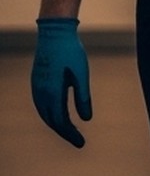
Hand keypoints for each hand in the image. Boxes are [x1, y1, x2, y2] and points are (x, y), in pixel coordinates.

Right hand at [31, 17, 90, 147]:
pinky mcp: (37, 82)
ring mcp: (36, 87)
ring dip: (56, 124)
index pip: (60, 121)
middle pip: (51, 120)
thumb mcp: (81, 74)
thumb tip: (87, 119)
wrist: (54, 33)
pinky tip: (58, 116)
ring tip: (70, 132)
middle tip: (79, 141)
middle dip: (64, 132)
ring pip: (44, 113)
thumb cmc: (71, 52)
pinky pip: (42, 104)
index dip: (70, 134)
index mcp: (51, 92)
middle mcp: (40, 92)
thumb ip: (83, 97)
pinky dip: (50, 114)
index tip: (81, 143)